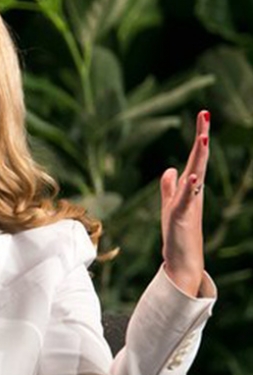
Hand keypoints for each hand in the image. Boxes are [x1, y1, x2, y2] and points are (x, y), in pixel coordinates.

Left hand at [160, 110, 209, 296]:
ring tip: (202, 137)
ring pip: (196, 176)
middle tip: (204, 114)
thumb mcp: (170, 205)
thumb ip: (169, 187)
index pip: (196, 158)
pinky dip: (188, 187)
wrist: (183, 260)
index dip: (199, 136)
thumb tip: (170, 169)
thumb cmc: (178, 233)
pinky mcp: (182, 218)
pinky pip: (185, 200)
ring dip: (199, 158)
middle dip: (201, 137)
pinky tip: (191, 176)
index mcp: (191, 188)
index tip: (203, 114)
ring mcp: (189, 204)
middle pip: (199, 161)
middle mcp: (194, 193)